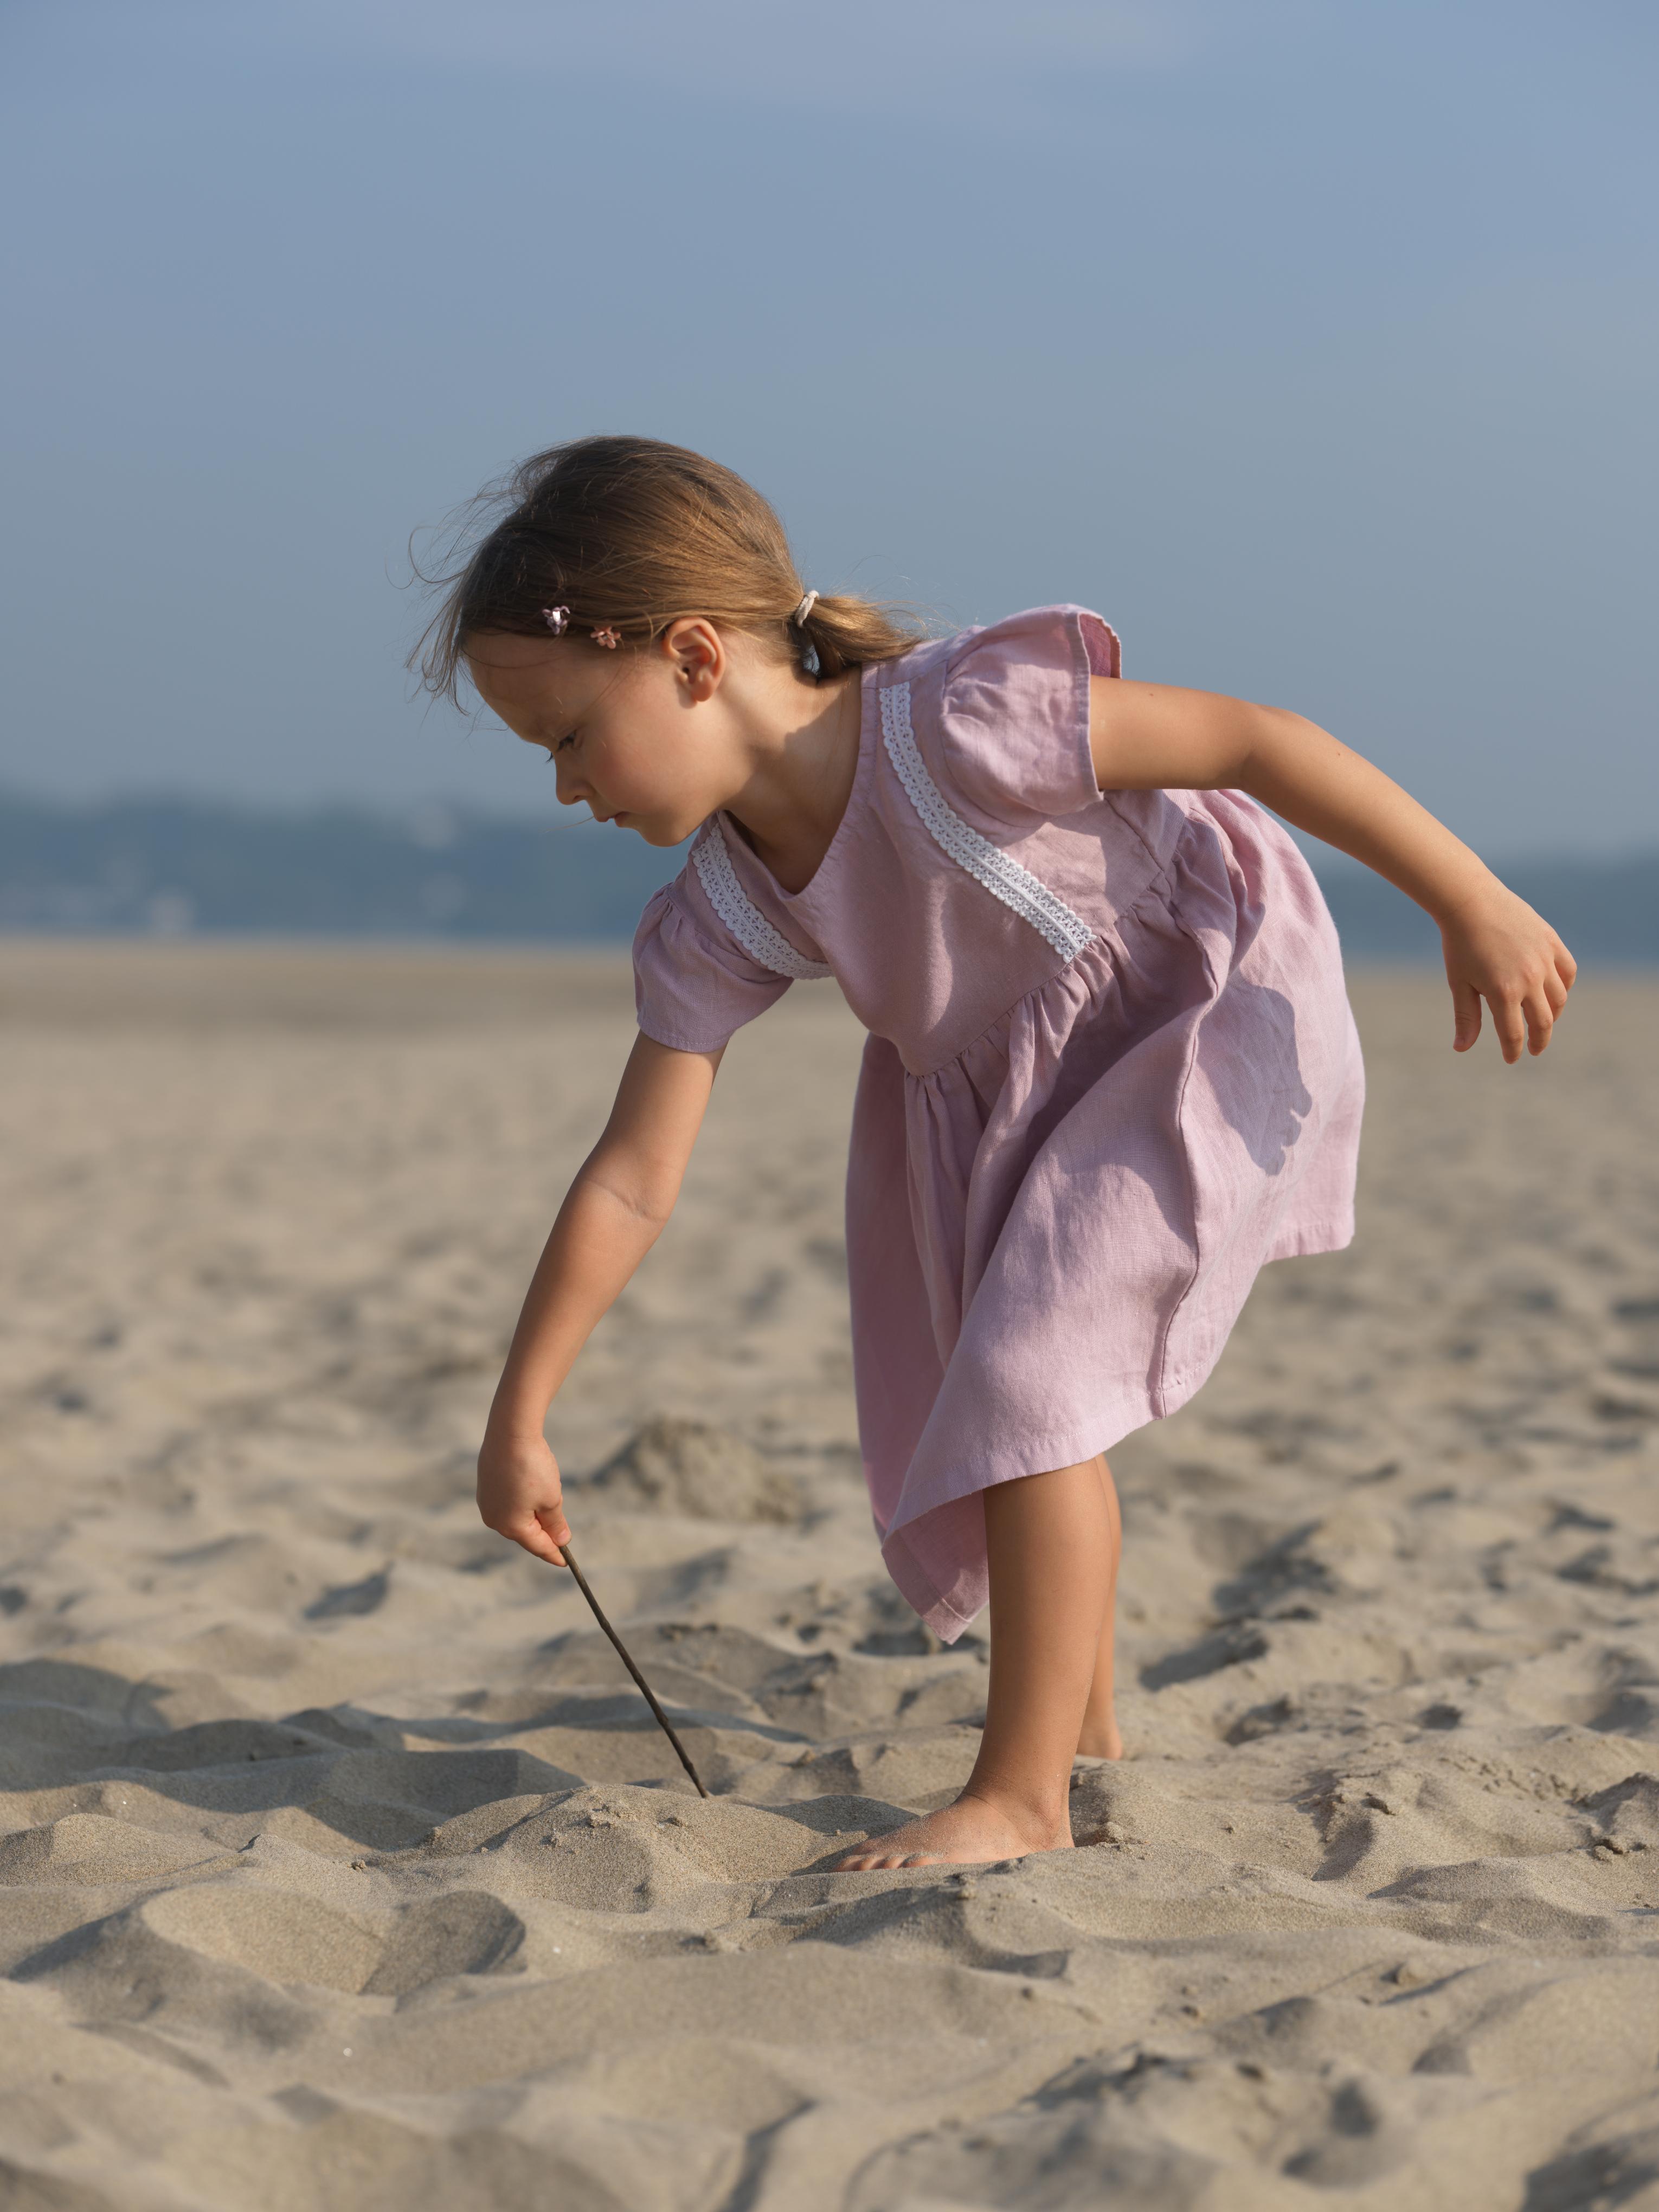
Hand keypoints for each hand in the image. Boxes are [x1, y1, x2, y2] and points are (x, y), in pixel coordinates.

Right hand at [476, 1428, 571, 1564]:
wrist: (510, 1432)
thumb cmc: (532, 1467)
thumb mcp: (552, 1499)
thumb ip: (556, 1523)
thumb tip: (561, 1541)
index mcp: (511, 1526)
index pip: (538, 1546)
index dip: (554, 1554)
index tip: (566, 1562)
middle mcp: (493, 1518)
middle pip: (525, 1533)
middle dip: (544, 1532)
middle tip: (562, 1531)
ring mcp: (486, 1501)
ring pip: (517, 1516)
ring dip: (534, 1514)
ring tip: (547, 1498)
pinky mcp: (485, 1485)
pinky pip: (508, 1501)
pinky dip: (523, 1501)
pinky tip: (531, 1487)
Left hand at [1440, 881, 1575, 1061]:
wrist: (1471, 902)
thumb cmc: (1460, 945)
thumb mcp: (1459, 983)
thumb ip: (1466, 1017)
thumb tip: (1462, 1049)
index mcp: (1503, 992)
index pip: (1514, 1033)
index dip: (1513, 1050)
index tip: (1511, 1058)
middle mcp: (1530, 978)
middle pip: (1543, 1021)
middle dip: (1539, 1040)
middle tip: (1534, 1049)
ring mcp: (1544, 960)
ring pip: (1559, 998)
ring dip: (1553, 1015)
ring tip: (1543, 1022)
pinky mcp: (1552, 942)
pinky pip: (1567, 972)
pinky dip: (1564, 987)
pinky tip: (1555, 994)